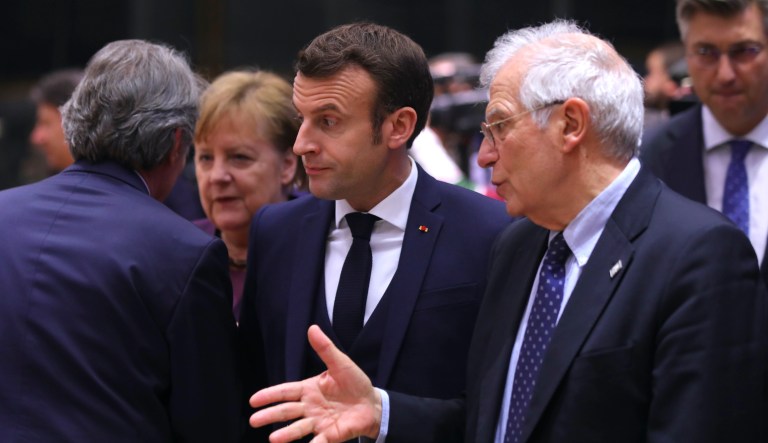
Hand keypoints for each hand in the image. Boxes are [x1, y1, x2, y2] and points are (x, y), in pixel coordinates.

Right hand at [249, 325, 382, 442]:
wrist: (372, 403)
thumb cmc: (354, 383)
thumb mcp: (340, 363)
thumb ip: (325, 348)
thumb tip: (312, 328)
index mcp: (309, 389)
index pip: (285, 392)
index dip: (269, 395)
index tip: (254, 400)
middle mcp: (310, 407)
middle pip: (286, 411)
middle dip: (270, 415)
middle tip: (253, 421)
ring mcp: (319, 422)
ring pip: (298, 428)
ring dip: (286, 434)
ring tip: (273, 439)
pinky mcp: (331, 435)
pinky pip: (320, 441)